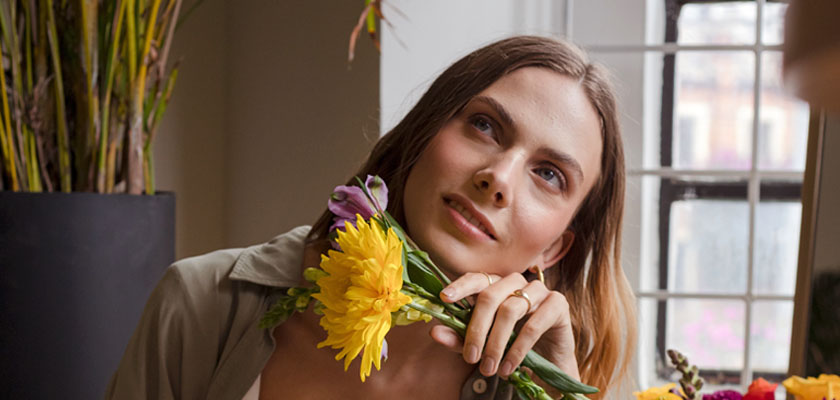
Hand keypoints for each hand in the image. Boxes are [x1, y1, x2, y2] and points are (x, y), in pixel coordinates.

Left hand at [431, 272, 579, 380]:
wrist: (550, 362)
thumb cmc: (512, 346)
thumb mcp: (482, 344)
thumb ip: (459, 337)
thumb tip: (434, 332)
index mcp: (497, 285)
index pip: (477, 278)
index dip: (460, 286)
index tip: (444, 298)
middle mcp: (517, 282)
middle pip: (491, 295)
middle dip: (477, 329)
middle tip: (470, 358)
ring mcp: (539, 290)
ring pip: (510, 309)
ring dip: (496, 342)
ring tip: (489, 368)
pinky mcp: (558, 304)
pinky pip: (533, 324)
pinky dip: (517, 349)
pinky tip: (508, 367)